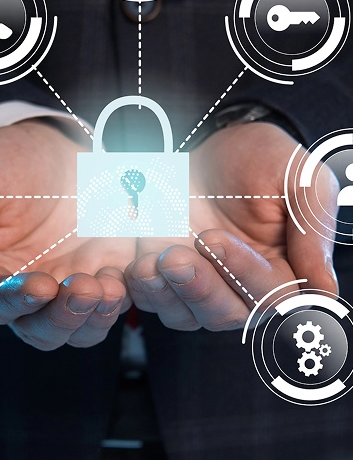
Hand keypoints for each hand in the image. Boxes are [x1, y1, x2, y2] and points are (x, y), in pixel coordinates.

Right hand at [0, 121, 132, 349]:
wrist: (58, 140)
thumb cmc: (5, 164)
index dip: (17, 301)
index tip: (39, 285)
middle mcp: (29, 291)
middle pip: (42, 330)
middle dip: (61, 316)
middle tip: (79, 288)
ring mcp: (70, 285)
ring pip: (80, 329)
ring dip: (92, 317)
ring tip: (104, 289)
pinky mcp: (107, 271)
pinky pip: (115, 302)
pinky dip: (118, 299)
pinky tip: (119, 280)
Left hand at [125, 122, 338, 330]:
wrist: (217, 143)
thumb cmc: (265, 160)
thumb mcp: (301, 180)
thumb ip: (314, 231)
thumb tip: (324, 294)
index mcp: (285, 274)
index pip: (268, 293)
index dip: (240, 272)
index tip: (213, 239)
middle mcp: (243, 291)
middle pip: (225, 313)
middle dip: (197, 288)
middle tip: (174, 258)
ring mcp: (203, 289)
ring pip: (185, 315)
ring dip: (165, 294)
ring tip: (149, 263)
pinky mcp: (168, 281)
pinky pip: (154, 301)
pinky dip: (142, 290)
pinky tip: (135, 265)